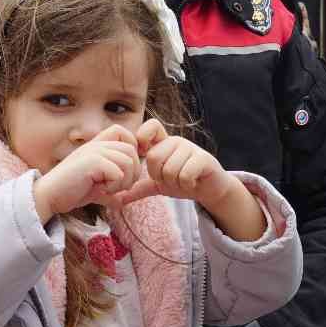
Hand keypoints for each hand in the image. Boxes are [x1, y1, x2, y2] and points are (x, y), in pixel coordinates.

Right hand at [32, 125, 140, 219]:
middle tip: (117, 187)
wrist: (48, 196)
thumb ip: (111, 185)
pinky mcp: (92, 162)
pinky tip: (100, 191)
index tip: (125, 171)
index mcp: (97, 145)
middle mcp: (96, 144)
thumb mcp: (95, 186)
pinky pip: (118, 173)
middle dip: (132, 173)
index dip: (132, 150)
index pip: (125, 133)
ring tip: (107, 189)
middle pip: (131, 150)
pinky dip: (114, 187)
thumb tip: (124, 200)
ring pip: (128, 161)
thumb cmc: (70, 191)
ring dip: (123, 181)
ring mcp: (94, 151)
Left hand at [123, 120, 264, 240]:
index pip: (150, 126)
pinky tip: (192, 183)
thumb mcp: (158, 185)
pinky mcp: (203, 158)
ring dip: (174, 182)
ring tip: (182, 181)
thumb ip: (138, 189)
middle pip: (154, 156)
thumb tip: (115, 200)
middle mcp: (176, 141)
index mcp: (164, 143)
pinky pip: (185, 174)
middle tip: (169, 179)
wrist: (210, 189)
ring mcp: (191, 148)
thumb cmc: (183, 182)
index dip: (143, 139)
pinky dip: (185, 184)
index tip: (146, 157)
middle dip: (159, 175)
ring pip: (169, 168)